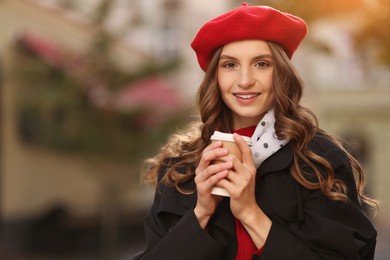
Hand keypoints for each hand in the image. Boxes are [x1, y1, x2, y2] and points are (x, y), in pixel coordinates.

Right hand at [194, 141, 232, 228]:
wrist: (209, 205)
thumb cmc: (216, 188)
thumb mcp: (219, 174)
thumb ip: (223, 164)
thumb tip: (235, 151)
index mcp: (203, 166)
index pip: (206, 152)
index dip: (213, 146)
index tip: (222, 141)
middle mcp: (199, 171)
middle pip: (205, 157)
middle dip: (216, 153)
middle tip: (226, 150)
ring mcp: (200, 180)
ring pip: (208, 169)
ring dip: (220, 165)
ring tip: (230, 163)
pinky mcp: (202, 188)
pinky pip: (210, 181)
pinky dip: (218, 176)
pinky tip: (226, 173)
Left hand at [218, 133, 270, 247]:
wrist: (248, 210)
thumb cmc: (245, 192)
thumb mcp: (247, 177)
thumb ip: (241, 166)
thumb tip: (231, 155)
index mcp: (251, 169)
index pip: (247, 152)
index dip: (241, 142)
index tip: (234, 134)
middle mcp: (248, 174)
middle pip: (232, 158)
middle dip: (221, 156)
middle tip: (214, 154)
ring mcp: (242, 183)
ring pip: (225, 168)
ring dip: (216, 166)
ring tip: (210, 165)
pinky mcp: (235, 191)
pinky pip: (222, 180)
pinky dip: (215, 178)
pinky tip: (211, 178)